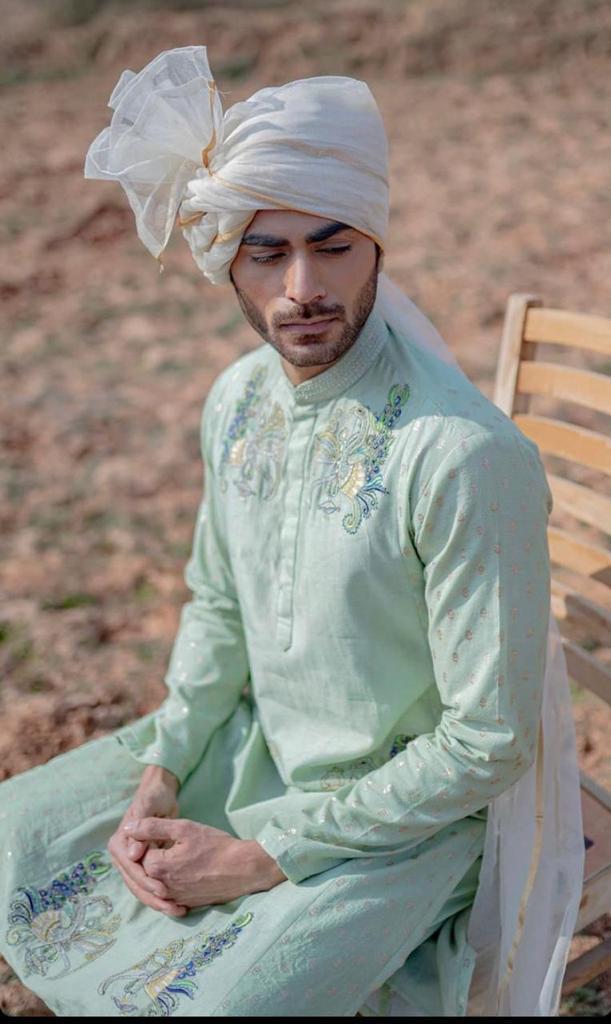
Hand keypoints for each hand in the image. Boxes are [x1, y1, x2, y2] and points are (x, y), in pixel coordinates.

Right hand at [108, 765, 185, 916]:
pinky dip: (160, 895)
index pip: (131, 868)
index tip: (163, 890)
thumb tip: (132, 855)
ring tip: (177, 910)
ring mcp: (131, 862)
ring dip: (157, 901)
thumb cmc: (153, 797)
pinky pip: (149, 884)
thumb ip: (143, 827)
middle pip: (135, 883)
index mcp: (119, 843)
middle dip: (152, 897)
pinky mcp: (142, 866)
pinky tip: (176, 903)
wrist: (159, 793)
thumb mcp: (148, 806)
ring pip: (141, 888)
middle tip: (173, 907)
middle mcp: (122, 855)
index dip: (146, 881)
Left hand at [124, 817, 286, 908]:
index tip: (160, 834)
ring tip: (173, 858)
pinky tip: (178, 874)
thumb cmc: (215, 845)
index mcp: (157, 868)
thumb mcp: (184, 828)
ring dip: (158, 873)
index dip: (147, 842)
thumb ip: (153, 827)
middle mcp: (162, 888)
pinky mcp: (185, 905)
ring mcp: (174, 899)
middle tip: (168, 845)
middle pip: (145, 872)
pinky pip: (168, 896)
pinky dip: (168, 886)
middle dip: (150, 858)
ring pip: (156, 885)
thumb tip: (128, 827)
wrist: (242, 869)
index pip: (139, 854)